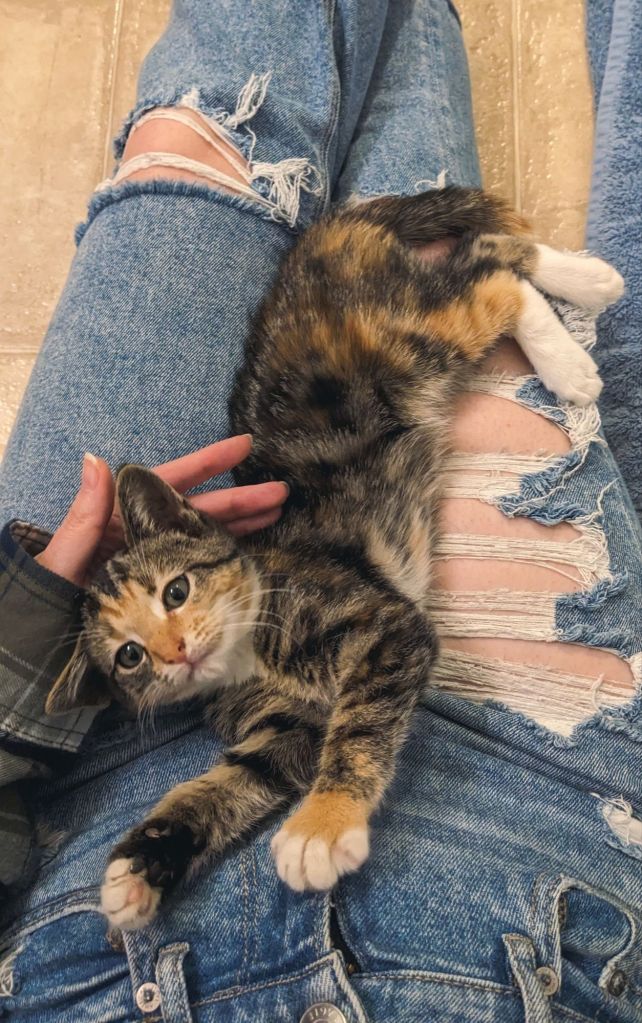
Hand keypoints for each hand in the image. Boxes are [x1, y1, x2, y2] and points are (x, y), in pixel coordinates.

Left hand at [35, 436, 286, 586]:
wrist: (33, 657)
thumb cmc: (38, 607)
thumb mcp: (60, 561)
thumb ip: (84, 517)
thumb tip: (97, 459)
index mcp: (115, 522)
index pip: (169, 484)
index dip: (208, 463)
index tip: (245, 446)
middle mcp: (136, 539)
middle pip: (196, 512)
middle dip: (238, 501)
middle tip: (279, 494)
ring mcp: (149, 567)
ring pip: (200, 540)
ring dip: (237, 528)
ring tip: (275, 518)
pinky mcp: (157, 597)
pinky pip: (194, 571)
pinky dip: (221, 561)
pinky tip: (247, 556)